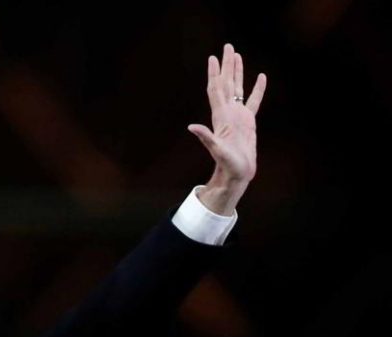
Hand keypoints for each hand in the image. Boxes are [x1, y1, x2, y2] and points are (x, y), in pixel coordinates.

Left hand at [187, 43, 266, 215]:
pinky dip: (257, 89)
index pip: (216, 89)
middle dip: (227, 65)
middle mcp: (228, 112)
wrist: (236, 173)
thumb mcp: (216, 149)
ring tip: (237, 56)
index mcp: (221, 116)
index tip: (213, 58)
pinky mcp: (248, 122)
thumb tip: (191, 126)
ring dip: (238, 72)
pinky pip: (254, 101)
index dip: (214, 73)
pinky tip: (261, 77)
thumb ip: (205, 137)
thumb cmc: (227, 164)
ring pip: (238, 88)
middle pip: (226, 83)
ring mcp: (238, 116)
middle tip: (228, 46)